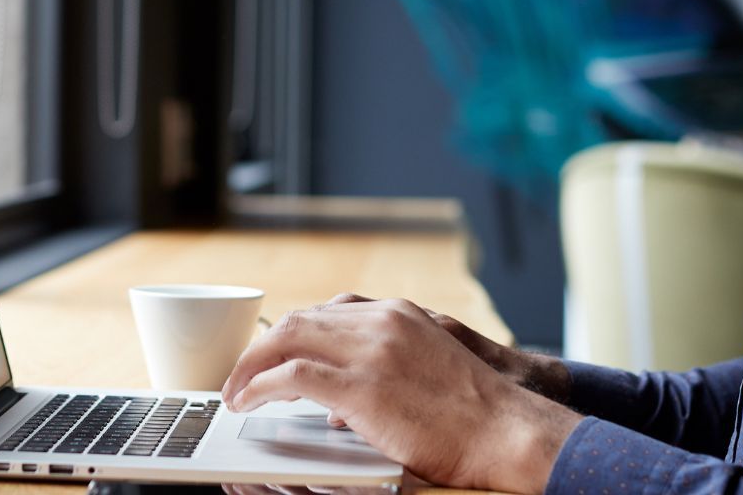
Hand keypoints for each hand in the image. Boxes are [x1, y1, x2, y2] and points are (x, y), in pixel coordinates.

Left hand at [221, 298, 582, 493]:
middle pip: (301, 319)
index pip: (329, 311)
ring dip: (252, 364)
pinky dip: (260, 386)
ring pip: (288, 338)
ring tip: (236, 389)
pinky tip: (248, 401)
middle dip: (264, 346)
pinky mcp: (361, 387)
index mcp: (398, 315)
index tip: (277, 353)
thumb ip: (384, 374)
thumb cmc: (475, 417)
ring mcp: (370, 351)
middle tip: (243, 372)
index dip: (295, 332)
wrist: (506, 431)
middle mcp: (381, 323)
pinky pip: (291, 377)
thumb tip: (339, 411)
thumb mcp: (429, 374)